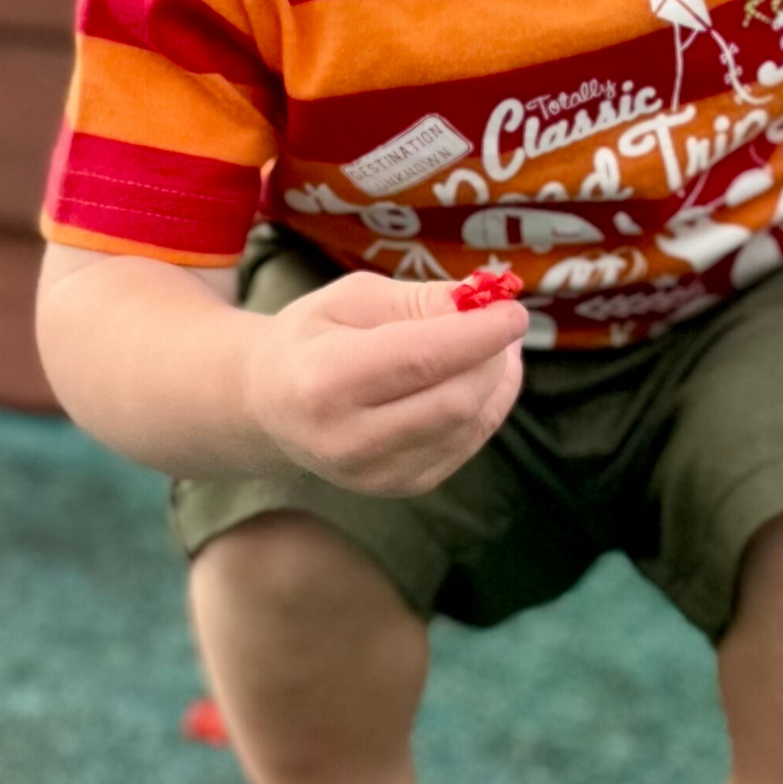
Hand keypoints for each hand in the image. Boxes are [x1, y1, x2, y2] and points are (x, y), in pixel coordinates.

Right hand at [243, 270, 527, 495]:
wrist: (269, 406)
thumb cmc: (313, 339)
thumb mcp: (352, 298)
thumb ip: (418, 300)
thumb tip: (482, 305)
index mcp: (327, 380)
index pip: (423, 359)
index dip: (480, 334)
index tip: (513, 309)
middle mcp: (349, 439)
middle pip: (455, 400)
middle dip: (493, 358)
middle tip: (503, 323)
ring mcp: (377, 473)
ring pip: (469, 425)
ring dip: (497, 381)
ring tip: (493, 347)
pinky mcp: (402, 486)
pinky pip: (466, 444)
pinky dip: (485, 407)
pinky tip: (475, 379)